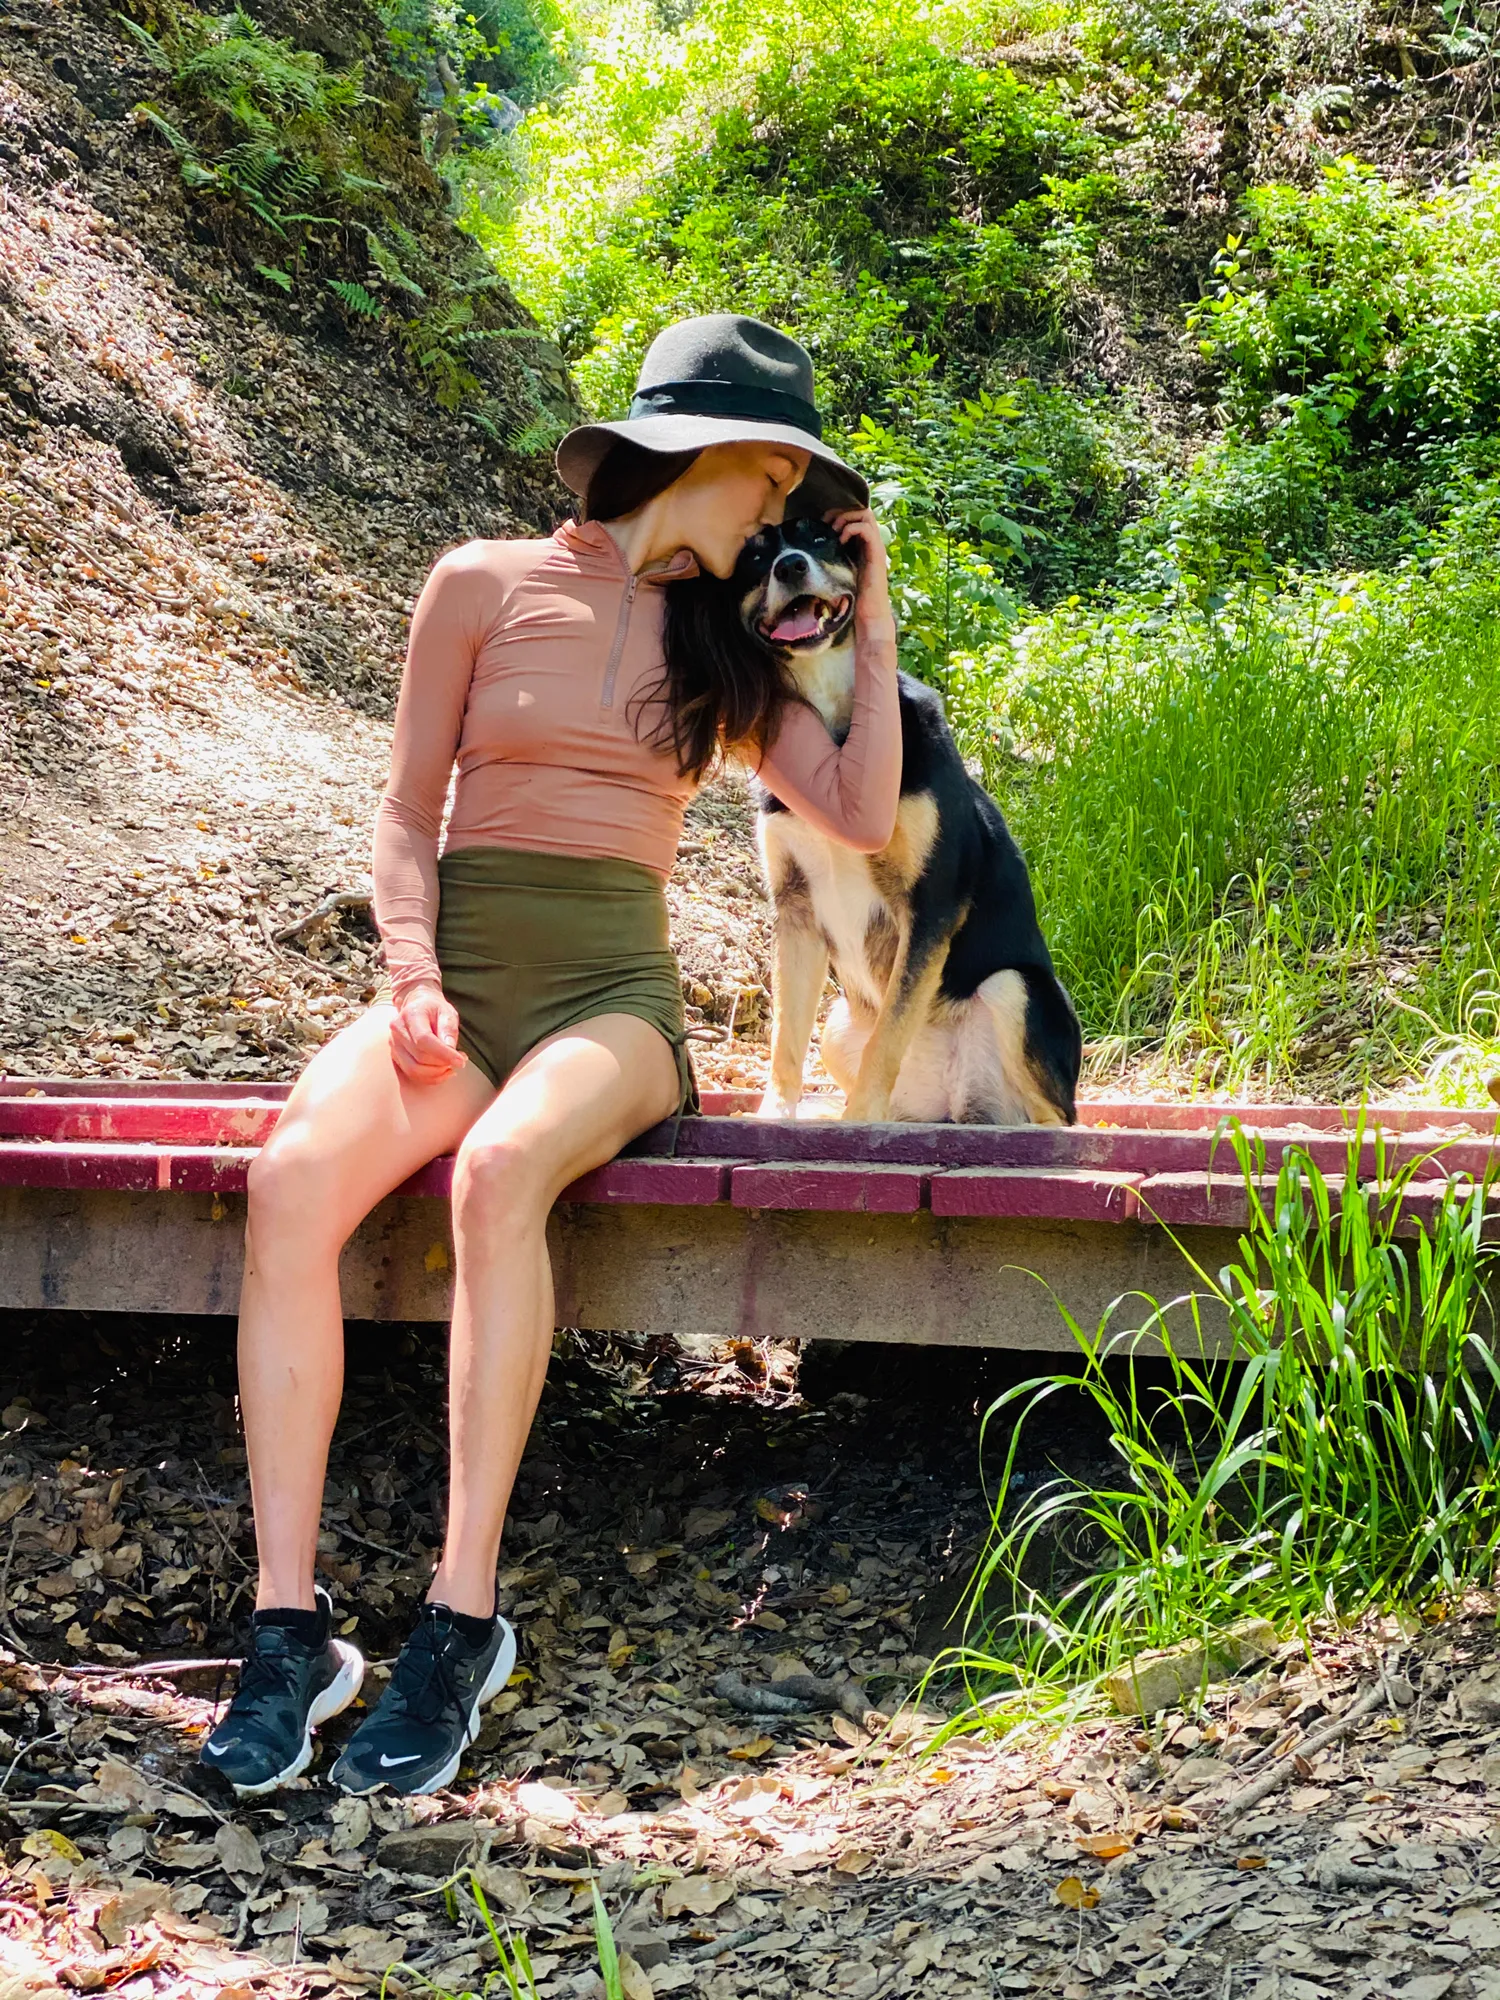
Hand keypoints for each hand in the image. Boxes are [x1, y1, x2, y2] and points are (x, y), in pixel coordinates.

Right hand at [389, 982, 467, 1084]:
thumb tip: (451, 1049)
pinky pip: (411, 1074)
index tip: (461, 1061)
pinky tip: (443, 1071)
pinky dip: (430, 1077)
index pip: (424, 1039)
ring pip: (414, 1069)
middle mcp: (398, 1030)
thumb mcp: (447, 1012)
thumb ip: (449, 1029)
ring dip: (437, 1073)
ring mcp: (394, 1044)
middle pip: (420, 1057)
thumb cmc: (434, 1009)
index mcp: (411, 1015)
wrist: (416, 1006)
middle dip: (443, 1063)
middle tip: (461, 1059)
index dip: (443, 1053)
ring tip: (452, 1065)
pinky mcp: (396, 1055)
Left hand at [825, 506, 891, 626]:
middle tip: (828, 526)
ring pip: (865, 514)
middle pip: (861, 510)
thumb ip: (832, 555)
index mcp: (863, 543)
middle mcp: (871, 542)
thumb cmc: (852, 595)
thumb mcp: (837, 569)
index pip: (855, 515)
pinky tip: (840, 542)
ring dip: (846, 519)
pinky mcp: (876, 553)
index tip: (823, 525)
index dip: (838, 514)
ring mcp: (875, 546)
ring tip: (835, 533)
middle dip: (841, 513)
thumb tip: (811, 547)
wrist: (868, 613)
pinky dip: (850, 530)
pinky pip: (866, 529)